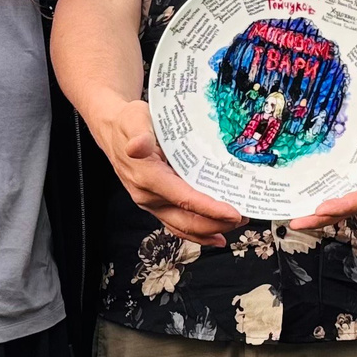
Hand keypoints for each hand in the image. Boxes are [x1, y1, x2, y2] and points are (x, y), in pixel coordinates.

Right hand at [97, 99, 241, 245]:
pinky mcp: (155, 204)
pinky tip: (215, 237)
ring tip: (236, 226)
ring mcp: (151, 203)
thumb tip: (138, 146)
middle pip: (186, 220)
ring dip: (210, 231)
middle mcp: (148, 196)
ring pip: (183, 227)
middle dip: (216, 224)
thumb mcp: (135, 119)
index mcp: (147, 177)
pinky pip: (177, 225)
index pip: (184, 199)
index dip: (210, 209)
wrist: (113, 131)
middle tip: (243, 217)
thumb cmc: (128, 123)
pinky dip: (197, 234)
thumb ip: (140, 134)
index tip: (233, 213)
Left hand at [290, 108, 356, 232]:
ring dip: (320, 210)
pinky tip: (301, 191)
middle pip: (352, 203)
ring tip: (294, 215)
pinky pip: (340, 180)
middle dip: (326, 216)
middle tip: (298, 222)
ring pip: (344, 195)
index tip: (323, 209)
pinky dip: (322, 189)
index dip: (346, 204)